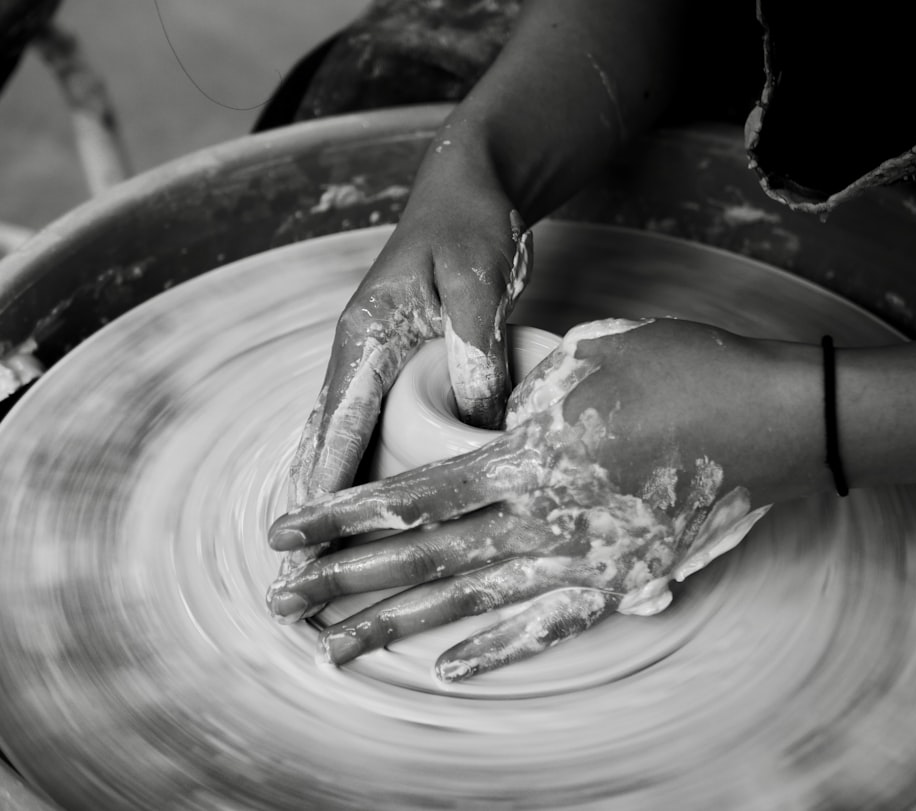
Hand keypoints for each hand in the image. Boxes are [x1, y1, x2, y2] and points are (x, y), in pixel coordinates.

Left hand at [268, 318, 829, 680]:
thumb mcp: (586, 360)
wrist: (773, 419)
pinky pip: (547, 626)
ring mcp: (578, 556)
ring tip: (335, 649)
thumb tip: (485, 423)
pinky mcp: (618, 580)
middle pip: (421, 556)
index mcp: (525, 452)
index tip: (287, 535)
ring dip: (396, 625)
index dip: (343, 517)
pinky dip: (495, 649)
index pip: (411, 493)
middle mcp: (538, 514)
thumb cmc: (682, 370)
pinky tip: (447, 668)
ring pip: (468, 599)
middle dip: (344, 579)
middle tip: (282, 602)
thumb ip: (524, 399)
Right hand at [280, 144, 530, 577]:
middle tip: (302, 572)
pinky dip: (362, 467)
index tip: (308, 543)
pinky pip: (373, 425)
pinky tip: (366, 505)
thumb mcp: (476, 282)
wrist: (471, 186)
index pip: (337, 425)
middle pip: (327, 443)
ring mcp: (377, 360)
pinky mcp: (402, 363)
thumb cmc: (471, 224)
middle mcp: (359, 353)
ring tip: (325, 556)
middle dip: (315, 506)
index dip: (323, 487)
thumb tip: (477, 428)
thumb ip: (473, 350)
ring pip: (344, 440)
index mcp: (366, 336)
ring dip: (335, 495)